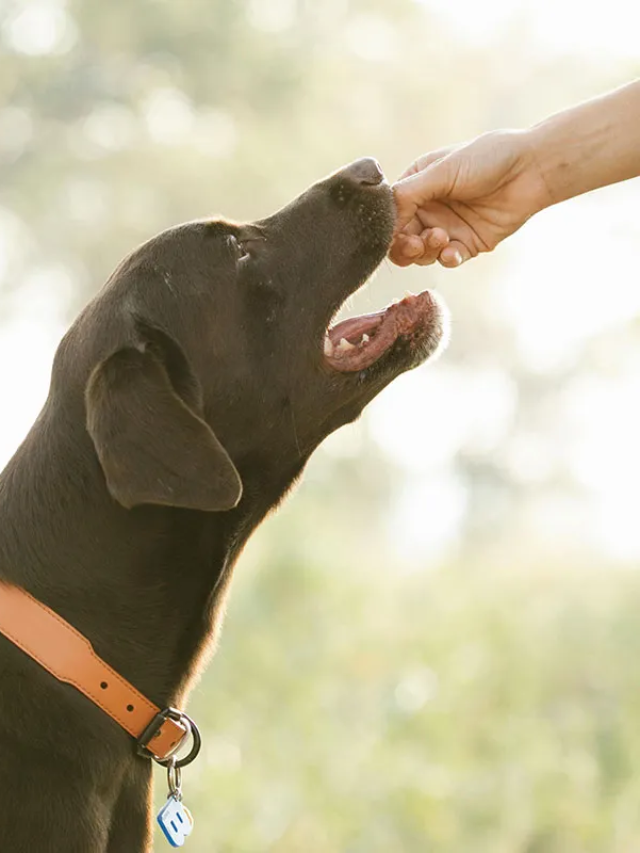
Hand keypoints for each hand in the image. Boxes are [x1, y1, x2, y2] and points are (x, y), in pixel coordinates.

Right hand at [389, 129, 551, 267]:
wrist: (531, 169)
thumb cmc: (487, 159)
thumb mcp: (441, 171)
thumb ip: (408, 194)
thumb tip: (382, 219)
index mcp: (417, 186)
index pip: (391, 214)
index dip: (388, 228)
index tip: (392, 234)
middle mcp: (429, 208)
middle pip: (401, 239)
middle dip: (404, 246)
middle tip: (415, 244)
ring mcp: (447, 228)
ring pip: (422, 254)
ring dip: (426, 251)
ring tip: (441, 238)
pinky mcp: (467, 244)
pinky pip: (447, 259)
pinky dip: (446, 259)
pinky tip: (452, 252)